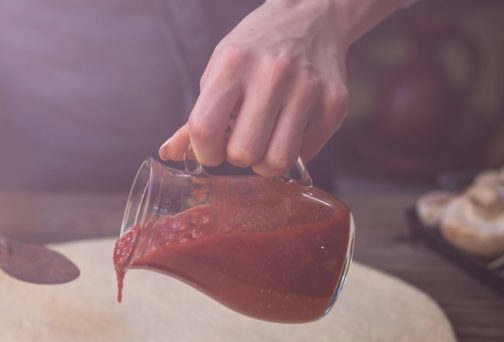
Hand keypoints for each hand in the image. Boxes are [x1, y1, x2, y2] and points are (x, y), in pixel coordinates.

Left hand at [160, 1, 352, 177]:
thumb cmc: (255, 51)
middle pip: (243, 153)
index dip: (204, 153)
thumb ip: (195, 118)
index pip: (205, 130)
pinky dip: (295, 150)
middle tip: (243, 141)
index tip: (212, 149)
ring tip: (266, 142)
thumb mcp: (219, 72)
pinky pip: (306, 154)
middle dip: (238, 157)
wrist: (312, 17)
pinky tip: (290, 129)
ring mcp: (308, 88)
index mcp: (233, 65)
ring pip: (278, 161)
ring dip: (266, 162)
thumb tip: (168, 154)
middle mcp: (272, 74)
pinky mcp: (335, 102)